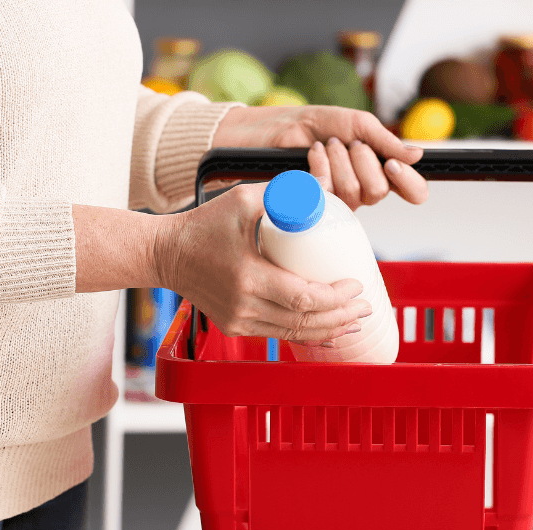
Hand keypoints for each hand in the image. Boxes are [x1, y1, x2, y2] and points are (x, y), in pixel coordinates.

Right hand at [154, 182, 371, 343]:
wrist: (165, 254)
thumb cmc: (202, 225)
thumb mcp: (242, 200)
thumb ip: (281, 194)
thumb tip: (320, 192)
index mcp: (248, 277)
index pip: (304, 299)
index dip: (336, 297)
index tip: (356, 284)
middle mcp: (243, 306)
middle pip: (305, 321)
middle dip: (342, 316)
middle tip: (366, 305)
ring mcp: (238, 321)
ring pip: (294, 333)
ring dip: (329, 328)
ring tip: (355, 319)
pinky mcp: (235, 326)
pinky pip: (279, 335)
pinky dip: (307, 333)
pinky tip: (328, 331)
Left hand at [213, 105, 428, 209]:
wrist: (279, 128)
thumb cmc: (318, 124)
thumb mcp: (357, 124)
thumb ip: (386, 141)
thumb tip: (417, 155)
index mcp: (382, 171)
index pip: (413, 192)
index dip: (409, 183)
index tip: (392, 164)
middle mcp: (365, 190)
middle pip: (380, 191)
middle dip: (362, 159)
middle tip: (347, 144)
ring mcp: (342, 201)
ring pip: (355, 193)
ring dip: (339, 160)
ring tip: (326, 146)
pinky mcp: (318, 206)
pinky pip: (330, 194)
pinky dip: (321, 166)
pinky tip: (312, 155)